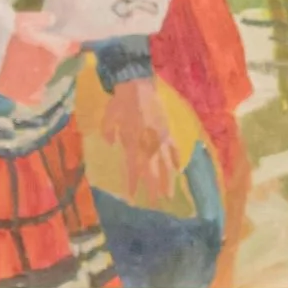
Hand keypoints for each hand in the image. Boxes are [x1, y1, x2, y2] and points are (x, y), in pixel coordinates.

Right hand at [0, 14, 77, 108]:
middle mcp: (50, 67)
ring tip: (18, 64)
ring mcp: (38, 83)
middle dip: (46, 56)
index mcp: (52, 48)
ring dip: (36, 71)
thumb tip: (53, 19)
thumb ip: (39, 20)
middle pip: (54, 61)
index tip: (64, 43)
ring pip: (44, 76)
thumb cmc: (0, 34)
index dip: (68, 45)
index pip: (70, 47)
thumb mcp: (20, 19)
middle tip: (27, 50)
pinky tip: (19, 82)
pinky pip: (35, 94)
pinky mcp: (24, 95)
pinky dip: (31, 90)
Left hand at [107, 74, 178, 206]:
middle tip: (155, 204)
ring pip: (166, 164)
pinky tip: (179, 169)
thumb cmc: (120, 101)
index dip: (133, 184)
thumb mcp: (108, 118)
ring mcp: (160, 138)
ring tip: (169, 194)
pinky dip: (177, 159)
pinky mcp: (167, 130)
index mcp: (132, 143)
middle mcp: (148, 144)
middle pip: (152, 172)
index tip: (132, 198)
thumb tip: (110, 144)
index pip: (133, 169)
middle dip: (153, 189)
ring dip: (168, 180)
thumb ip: (108, 133)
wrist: (137, 84)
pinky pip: (174, 148)